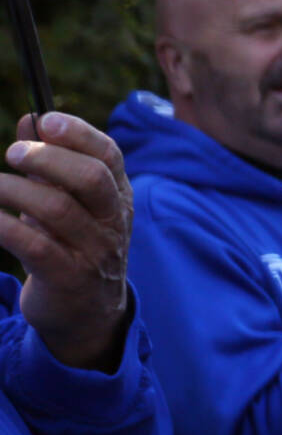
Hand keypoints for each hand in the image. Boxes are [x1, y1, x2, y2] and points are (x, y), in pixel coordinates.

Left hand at [1, 112, 134, 371]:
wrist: (86, 314)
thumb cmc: (72, 247)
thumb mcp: (68, 204)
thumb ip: (52, 164)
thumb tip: (30, 120)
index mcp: (117, 197)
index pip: (108, 155)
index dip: (78, 133)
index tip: (44, 120)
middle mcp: (112, 221)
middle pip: (90, 177)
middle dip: (48, 158)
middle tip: (13, 153)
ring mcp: (94, 251)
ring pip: (57, 209)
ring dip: (15, 190)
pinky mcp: (68, 278)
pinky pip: (33, 244)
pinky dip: (3, 225)